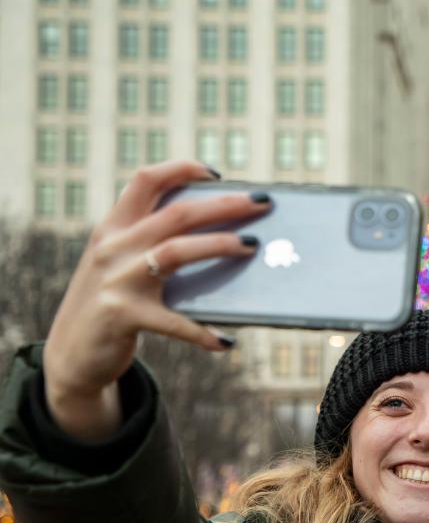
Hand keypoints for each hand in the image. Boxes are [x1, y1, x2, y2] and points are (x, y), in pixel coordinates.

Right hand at [42, 160, 271, 439]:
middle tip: (262, 203)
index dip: (182, 169)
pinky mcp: (122, 316)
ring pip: (176, 251)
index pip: (146, 181)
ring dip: (219, 244)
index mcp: (113, 228)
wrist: (71, 353)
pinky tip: (225, 341)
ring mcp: (117, 280)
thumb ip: (155, 246)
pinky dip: (202, 331)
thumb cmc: (112, 305)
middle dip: (224, 204)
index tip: (217, 173)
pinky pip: (174, 322)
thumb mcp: (121, 266)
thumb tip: (225, 238)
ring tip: (251, 246)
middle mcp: (113, 247)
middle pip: (176, 213)